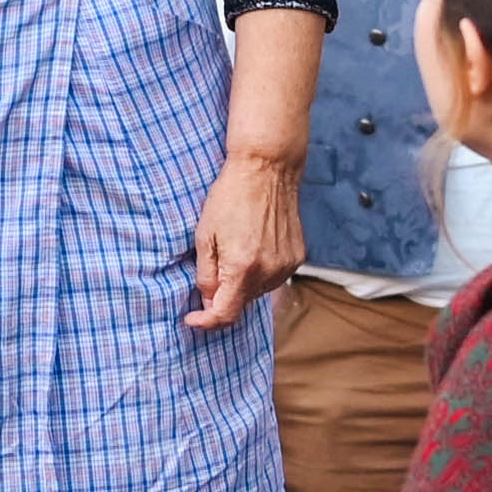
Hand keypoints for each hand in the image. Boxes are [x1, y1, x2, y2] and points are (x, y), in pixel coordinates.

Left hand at [186, 144, 299, 333]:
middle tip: (214, 266)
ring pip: (258, 291)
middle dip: (223, 294)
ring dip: (243, 282)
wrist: (266, 169)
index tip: (193, 319)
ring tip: (236, 248)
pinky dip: (260, 271)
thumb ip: (205, 274)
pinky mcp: (297, 257)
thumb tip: (208, 301)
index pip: (225, 314)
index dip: (206, 322)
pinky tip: (254, 246)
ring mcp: (286, 265)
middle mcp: (268, 271)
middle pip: (241, 303)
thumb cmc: (230, 197)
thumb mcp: (204, 235)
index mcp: (242, 267)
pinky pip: (274, 277)